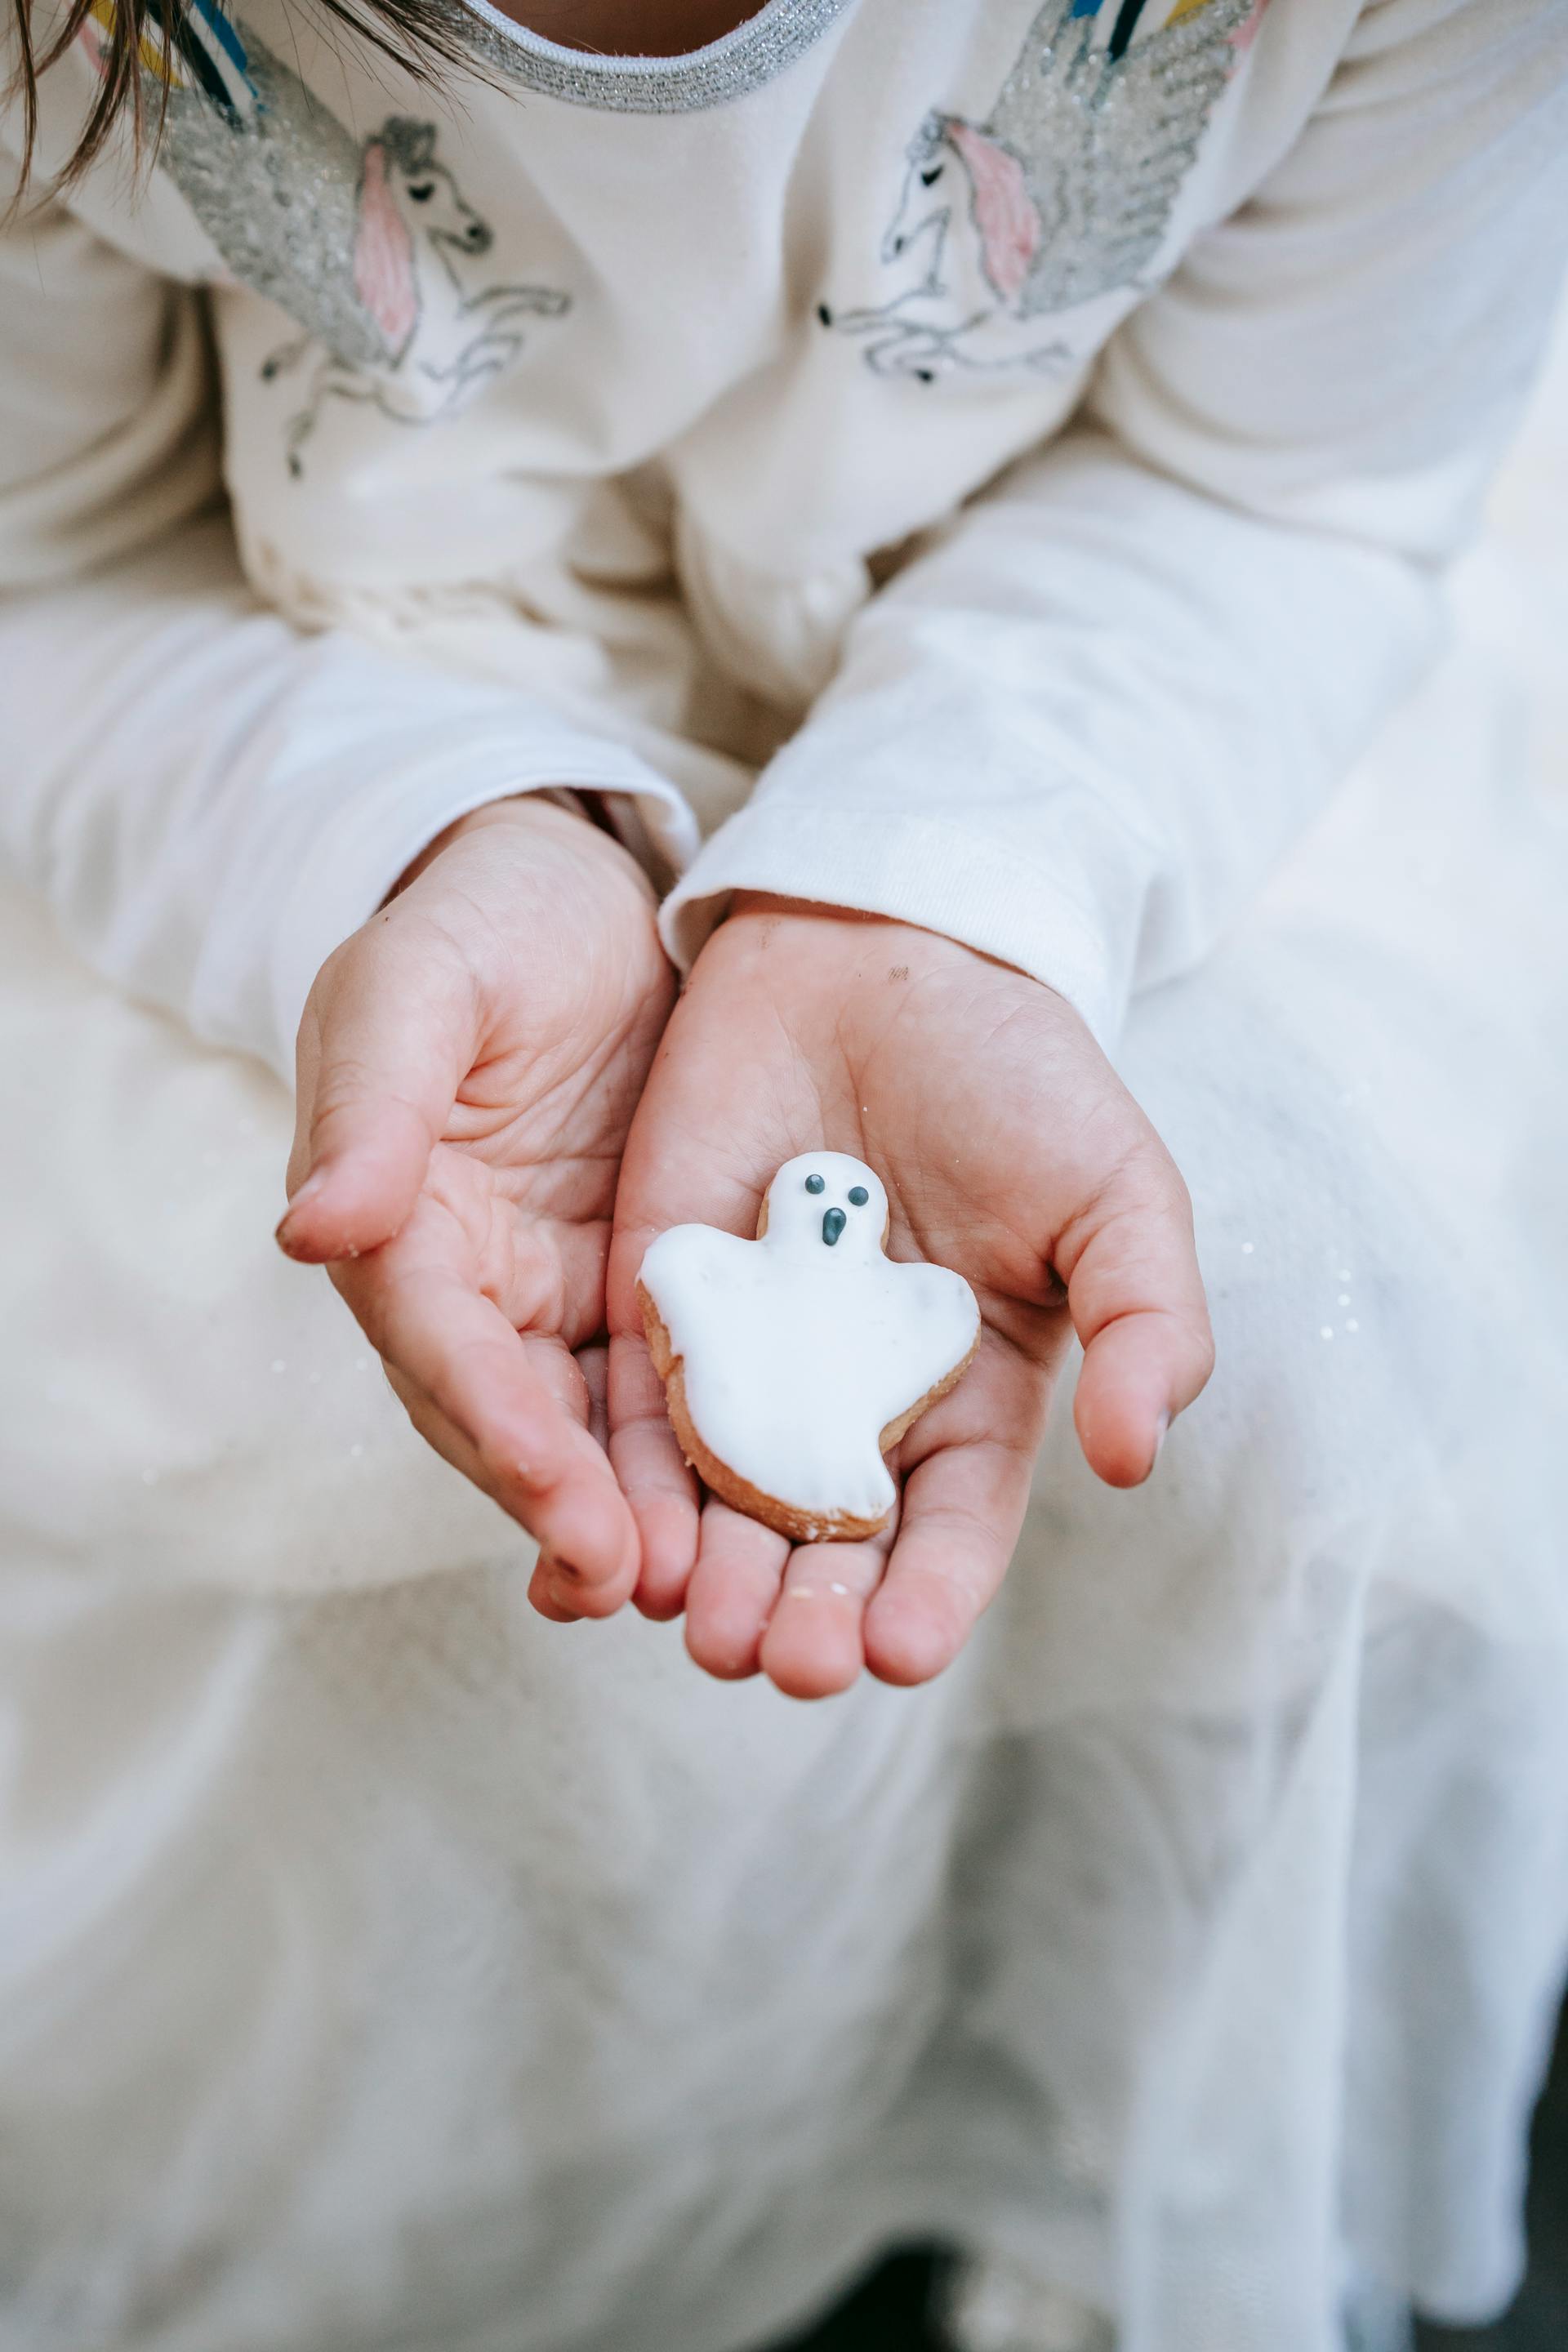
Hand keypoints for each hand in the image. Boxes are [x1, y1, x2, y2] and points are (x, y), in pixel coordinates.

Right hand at [277, 795, 675, 1600]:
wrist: (586, 897)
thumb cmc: (487, 922)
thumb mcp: (419, 983)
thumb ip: (370, 1100)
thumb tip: (309, 1228)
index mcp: (399, 1220)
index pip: (440, 1344)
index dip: (496, 1427)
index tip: (559, 1500)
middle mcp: (470, 1283)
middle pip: (504, 1418)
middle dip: (562, 1506)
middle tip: (634, 1582)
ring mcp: (555, 1296)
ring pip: (581, 1431)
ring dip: (626, 1517)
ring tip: (694, 1590)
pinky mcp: (639, 1292)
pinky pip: (659, 1392)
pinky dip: (691, 1460)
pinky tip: (749, 1519)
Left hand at [601, 897, 1213, 1697]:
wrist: (881, 949)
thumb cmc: (1016, 1075)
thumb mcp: (1114, 1194)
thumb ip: (1143, 1321)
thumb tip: (1133, 1456)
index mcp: (969, 1402)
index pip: (949, 1531)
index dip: (930, 1597)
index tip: (901, 1652)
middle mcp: (855, 1406)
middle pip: (828, 1547)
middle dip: (809, 1616)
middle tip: (787, 1662)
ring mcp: (755, 1364)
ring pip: (724, 1506)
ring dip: (710, 1580)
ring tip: (707, 1629)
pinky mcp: (663, 1308)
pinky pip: (636, 1415)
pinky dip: (627, 1486)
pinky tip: (623, 1541)